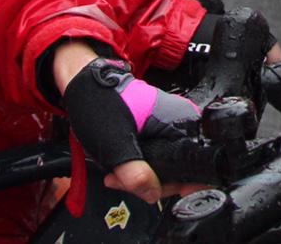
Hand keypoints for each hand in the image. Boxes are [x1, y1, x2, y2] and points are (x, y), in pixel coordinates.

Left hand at [62, 57, 200, 205]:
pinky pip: (156, 156)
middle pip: (180, 168)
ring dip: (140, 177)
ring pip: (165, 165)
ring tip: (116, 175)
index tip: (154, 191)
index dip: (177, 183)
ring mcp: (169, 124)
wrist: (85, 86)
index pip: (195, 164)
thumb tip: (152, 194)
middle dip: (150, 182)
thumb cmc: (99, 103)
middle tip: (124, 182)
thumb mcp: (114, 144)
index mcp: (181, 119)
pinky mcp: (158, 129)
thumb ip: (133, 173)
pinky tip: (120, 168)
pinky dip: (138, 166)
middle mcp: (181, 120)